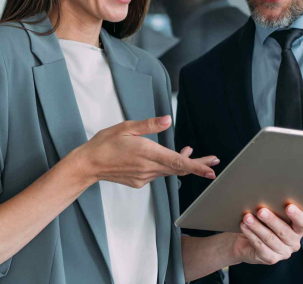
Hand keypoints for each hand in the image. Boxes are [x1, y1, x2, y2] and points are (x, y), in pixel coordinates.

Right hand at [73, 116, 218, 188]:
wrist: (89, 164)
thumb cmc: (105, 143)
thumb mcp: (126, 127)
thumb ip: (149, 125)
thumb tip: (167, 120)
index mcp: (147, 152)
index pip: (177, 162)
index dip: (196, 167)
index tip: (210, 171)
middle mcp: (148, 168)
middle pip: (179, 169)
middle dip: (197, 165)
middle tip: (213, 162)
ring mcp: (144, 177)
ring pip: (168, 171)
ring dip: (180, 163)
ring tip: (191, 152)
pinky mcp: (139, 182)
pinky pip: (157, 174)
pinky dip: (165, 166)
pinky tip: (165, 158)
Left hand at [229, 205, 302, 264]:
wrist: (246, 242)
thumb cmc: (262, 224)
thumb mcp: (272, 215)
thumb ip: (277, 208)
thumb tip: (276, 194)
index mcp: (298, 230)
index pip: (302, 222)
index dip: (296, 215)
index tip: (288, 206)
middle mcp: (293, 242)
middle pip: (284, 231)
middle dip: (271, 220)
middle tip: (261, 210)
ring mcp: (283, 252)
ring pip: (270, 238)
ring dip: (257, 227)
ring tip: (247, 217)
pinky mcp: (271, 259)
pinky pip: (260, 246)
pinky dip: (251, 235)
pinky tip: (244, 226)